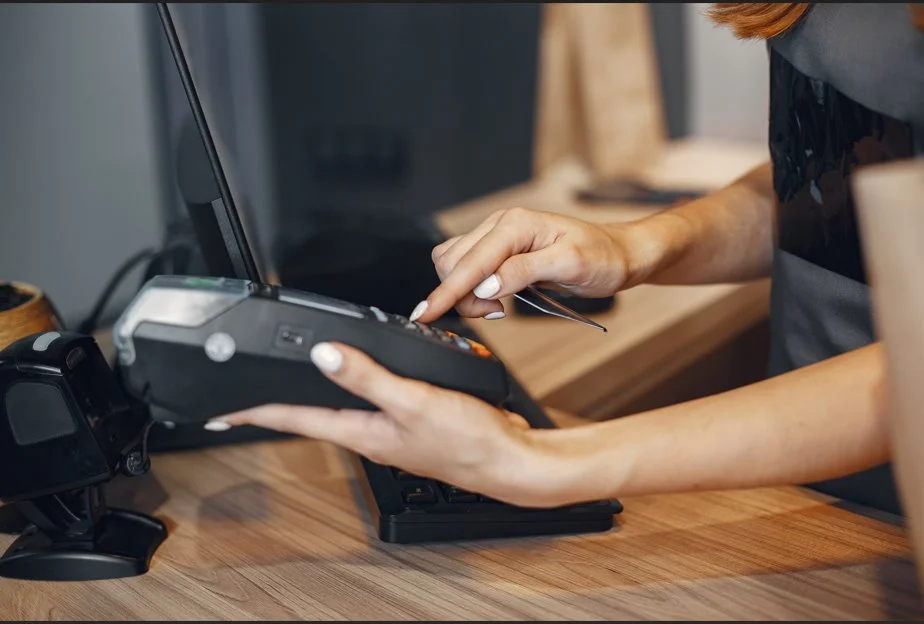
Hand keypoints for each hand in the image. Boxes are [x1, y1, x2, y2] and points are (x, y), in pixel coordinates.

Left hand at [211, 342, 567, 507]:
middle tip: (242, 392)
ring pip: (337, 406)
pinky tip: (356, 376)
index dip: (251, 411)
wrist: (509, 461)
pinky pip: (368, 399)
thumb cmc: (468, 442)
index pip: (292, 418)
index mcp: (361, 430)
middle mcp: (368, 432)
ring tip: (284, 382)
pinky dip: (351, 386)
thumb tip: (323, 353)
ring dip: (308, 395)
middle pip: (308, 413)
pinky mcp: (410, 420)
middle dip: (272, 403)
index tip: (217, 411)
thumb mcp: (414, 402)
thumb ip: (367, 377)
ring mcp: (388, 428)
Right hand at [411, 207, 636, 322]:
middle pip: (452, 262)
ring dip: (465, 292)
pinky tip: (495, 298)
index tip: (425, 314)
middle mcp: (500, 225)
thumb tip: (485, 286)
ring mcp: (497, 237)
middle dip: (461, 294)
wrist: (619, 254)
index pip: (470, 261)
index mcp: (515, 224)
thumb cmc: (603, 256)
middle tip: (496, 312)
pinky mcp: (498, 250)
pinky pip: (467, 267)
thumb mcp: (570, 264)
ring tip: (498, 307)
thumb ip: (524, 272)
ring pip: (454, 264)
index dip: (446, 291)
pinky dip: (471, 288)